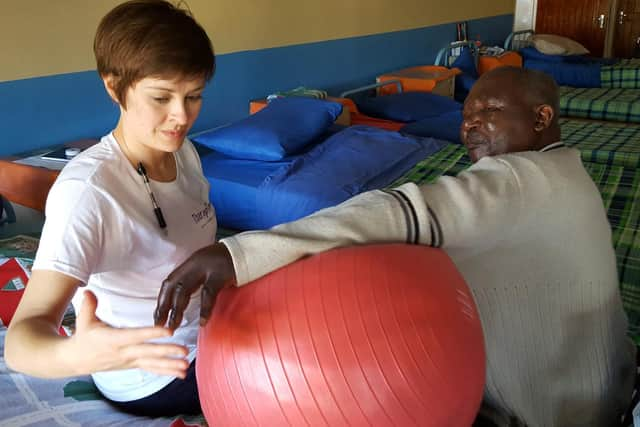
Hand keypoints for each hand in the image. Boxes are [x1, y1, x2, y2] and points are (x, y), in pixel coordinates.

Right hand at [70, 290, 188, 377]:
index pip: (135, 335)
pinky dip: (166, 371)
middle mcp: (123, 352)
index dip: (151, 333)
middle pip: (147, 352)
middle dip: (166, 352)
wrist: (75, 360)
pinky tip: (181, 374)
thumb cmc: (84, 337)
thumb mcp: (83, 320)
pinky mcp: (133, 365)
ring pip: (152, 363)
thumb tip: (88, 291)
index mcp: (113, 339)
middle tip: (184, 351)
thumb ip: (88, 305)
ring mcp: (129, 360)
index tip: (167, 331)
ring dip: (170, 365)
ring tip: (185, 366)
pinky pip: (151, 369)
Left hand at [154, 242, 235, 329]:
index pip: (169, 282)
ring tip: (173, 326)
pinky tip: (202, 322)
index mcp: (190, 263)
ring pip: (185, 290)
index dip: (161, 299)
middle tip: (159, 325)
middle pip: (173, 286)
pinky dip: (205, 309)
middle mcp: (194, 264)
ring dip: (177, 310)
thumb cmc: (227, 262)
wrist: (246, 251)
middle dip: (164, 307)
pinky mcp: (220, 275)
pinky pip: (209, 293)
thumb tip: (181, 299)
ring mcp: (206, 269)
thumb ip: (194, 278)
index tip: (157, 317)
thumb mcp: (206, 266)